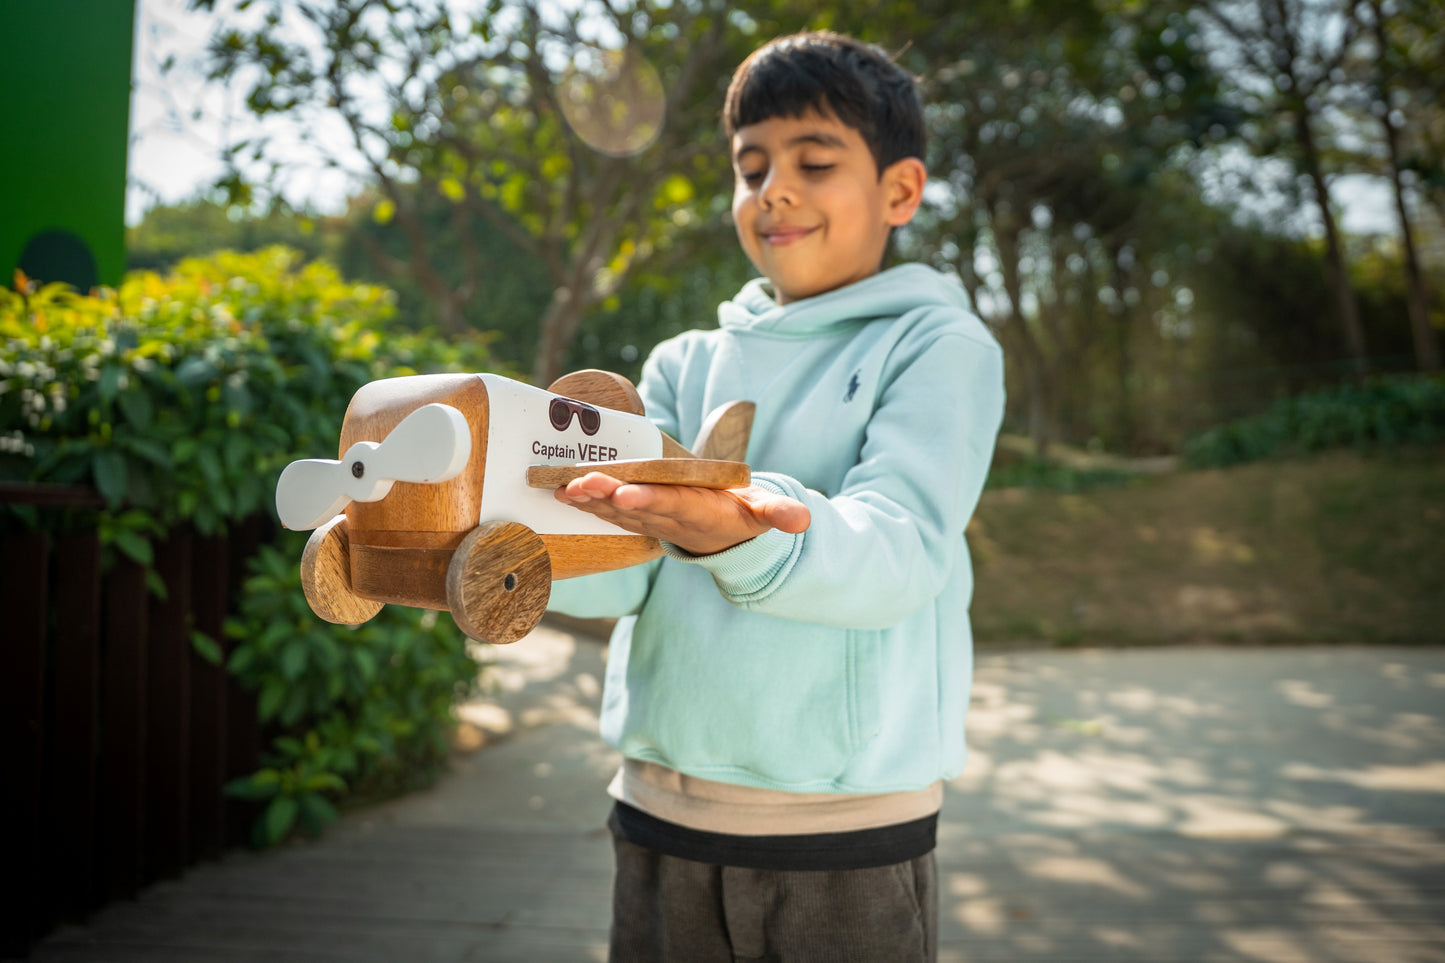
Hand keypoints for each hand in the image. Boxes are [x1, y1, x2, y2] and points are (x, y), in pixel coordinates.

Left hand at [552, 472, 810, 555]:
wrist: (718, 537)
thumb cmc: (738, 514)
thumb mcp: (762, 512)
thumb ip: (778, 513)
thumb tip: (803, 519)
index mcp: (696, 512)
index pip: (669, 506)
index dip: (647, 502)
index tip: (625, 495)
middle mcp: (666, 519)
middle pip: (632, 508)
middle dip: (606, 498)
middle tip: (581, 484)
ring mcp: (646, 520)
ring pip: (613, 510)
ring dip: (587, 500)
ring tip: (562, 486)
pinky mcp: (633, 516)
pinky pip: (604, 509)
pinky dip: (582, 501)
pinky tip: (558, 490)